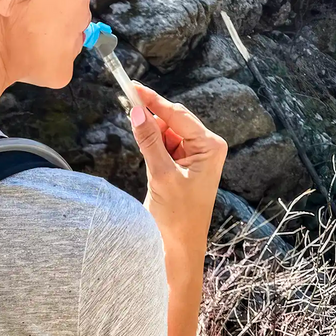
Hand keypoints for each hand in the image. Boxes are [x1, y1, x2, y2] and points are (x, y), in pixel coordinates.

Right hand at [129, 85, 228, 264]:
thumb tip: (135, 111)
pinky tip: (139, 139)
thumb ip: (149, 141)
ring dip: (150, 130)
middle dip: (151, 113)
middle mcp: (205, 148)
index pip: (178, 115)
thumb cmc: (179, 216)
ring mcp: (193, 158)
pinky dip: (150, 143)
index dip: (154, 101)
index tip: (133, 87)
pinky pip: (163, 146)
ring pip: (166, 133)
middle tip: (126, 99)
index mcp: (210, 147)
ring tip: (133, 128)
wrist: (180, 247)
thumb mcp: (162, 175)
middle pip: (173, 120)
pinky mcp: (180, 167)